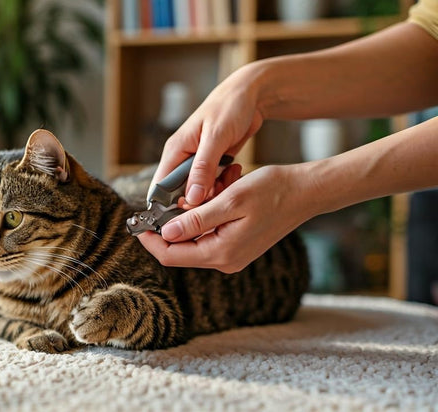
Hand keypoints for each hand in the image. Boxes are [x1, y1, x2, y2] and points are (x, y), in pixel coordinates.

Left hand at [138, 164, 313, 273]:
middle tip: (183, 191)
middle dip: (175, 219)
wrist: (307, 192)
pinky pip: (210, 230)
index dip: (150, 239)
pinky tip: (222, 188)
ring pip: (195, 235)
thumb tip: (165, 233)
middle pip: (180, 248)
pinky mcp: (237, 245)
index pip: (171, 255)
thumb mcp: (230, 200)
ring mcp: (232, 254)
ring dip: (194, 211)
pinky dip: (209, 210)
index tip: (137, 221)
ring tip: (215, 184)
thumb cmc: (272, 191)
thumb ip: (196, 220)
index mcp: (221, 253)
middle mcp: (224, 260)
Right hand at [153, 64, 264, 205]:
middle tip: (217, 194)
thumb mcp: (216, 137)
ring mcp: (197, 162)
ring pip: (197, 191)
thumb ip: (203, 168)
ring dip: (212, 192)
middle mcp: (182, 158)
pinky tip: (233, 174)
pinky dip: (222, 185)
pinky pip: (211, 184)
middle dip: (197, 200)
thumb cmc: (229, 107)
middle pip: (179, 193)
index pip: (159, 187)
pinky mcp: (211, 164)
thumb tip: (191, 197)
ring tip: (228, 179)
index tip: (186, 216)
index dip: (168, 205)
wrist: (250, 94)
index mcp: (175, 150)